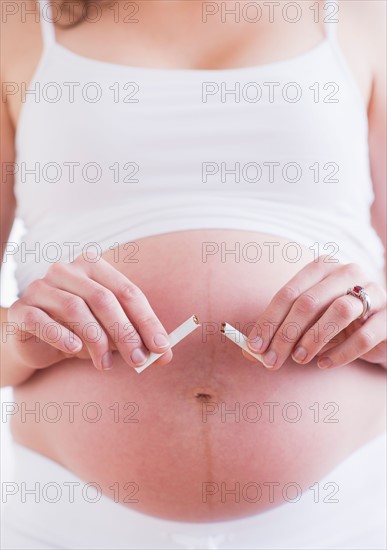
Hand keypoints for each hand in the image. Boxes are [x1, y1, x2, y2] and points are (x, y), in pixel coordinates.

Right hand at [7, 255, 171, 370]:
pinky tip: (74, 350)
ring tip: (105, 364)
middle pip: (104, 299)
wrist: (34, 339)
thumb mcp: (110, 332)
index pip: (127, 292)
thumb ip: (134, 337)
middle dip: (126, 333)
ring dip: (96, 340)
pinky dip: (62, 336)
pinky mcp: (22, 308)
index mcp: (94, 267)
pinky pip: (43, 321)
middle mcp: (67, 270)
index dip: (147, 321)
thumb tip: (164, 354)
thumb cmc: (79, 331)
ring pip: (76, 308)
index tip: (162, 348)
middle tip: (139, 361)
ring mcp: (41, 286)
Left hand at [245, 256, 386, 369]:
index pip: (288, 293)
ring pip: (339, 311)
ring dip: (313, 339)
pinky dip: (340, 353)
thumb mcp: (306, 322)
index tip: (254, 347)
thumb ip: (280, 331)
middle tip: (271, 361)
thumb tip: (249, 351)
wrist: (378, 329)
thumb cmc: (334, 322)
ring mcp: (373, 291)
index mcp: (322, 267)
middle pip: (309, 302)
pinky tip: (323, 364)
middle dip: (285, 335)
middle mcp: (348, 272)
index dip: (268, 321)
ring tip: (299, 359)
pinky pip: (365, 335)